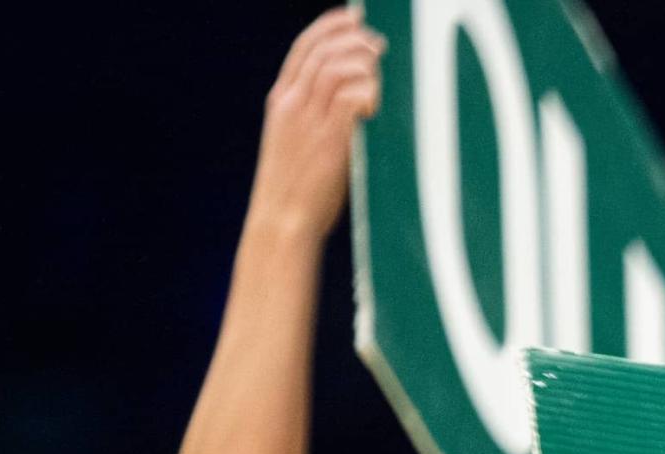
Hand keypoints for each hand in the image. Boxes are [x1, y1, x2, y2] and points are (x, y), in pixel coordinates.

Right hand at [248, 9, 383, 243]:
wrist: (281, 222)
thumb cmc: (297, 191)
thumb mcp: (299, 144)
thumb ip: (319, 119)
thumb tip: (354, 105)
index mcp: (281, 100)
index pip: (304, 48)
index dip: (329, 26)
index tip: (352, 16)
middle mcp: (291, 103)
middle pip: (322, 51)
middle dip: (352, 38)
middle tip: (378, 40)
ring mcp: (307, 121)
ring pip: (335, 68)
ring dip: (363, 60)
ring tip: (382, 63)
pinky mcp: (326, 140)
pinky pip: (347, 98)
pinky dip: (365, 90)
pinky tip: (376, 97)